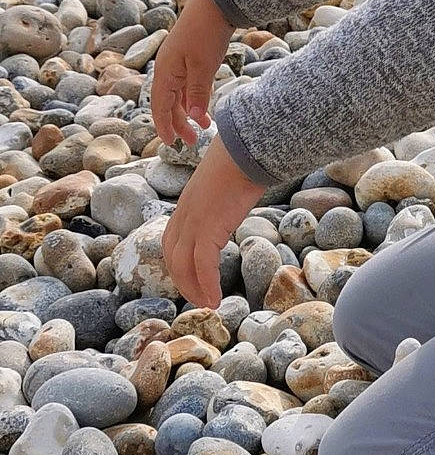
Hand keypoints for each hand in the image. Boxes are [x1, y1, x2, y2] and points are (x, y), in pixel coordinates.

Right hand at [151, 0, 234, 148]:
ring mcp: (177, 62)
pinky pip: (186, 84)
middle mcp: (167, 68)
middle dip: (179, 123)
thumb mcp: (204, 67)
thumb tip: (193, 118)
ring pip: (178, 94)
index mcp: (165, 72)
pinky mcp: (189, 58)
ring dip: (189, 111)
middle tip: (192, 142)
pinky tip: (205, 106)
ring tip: (205, 126)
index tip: (170, 144)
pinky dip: (194, 98)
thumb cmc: (206, 33)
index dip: (164, 126)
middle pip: (168, 103)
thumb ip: (197, 93)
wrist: (215, 4)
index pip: (159, 106)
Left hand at [162, 134, 263, 306]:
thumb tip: (236, 198)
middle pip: (173, 258)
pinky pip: (202, 265)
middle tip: (198, 299)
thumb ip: (221, 197)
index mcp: (185, 206)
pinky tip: (216, 299)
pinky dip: (207, 285)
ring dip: (193, 289)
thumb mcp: (223, 184)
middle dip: (183, 282)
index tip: (190, 279)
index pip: (171, 242)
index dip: (178, 264)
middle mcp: (183, 216)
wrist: (243, 151)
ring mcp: (192, 222)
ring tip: (208, 304)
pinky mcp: (207, 228)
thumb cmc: (240, 162)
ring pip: (182, 265)